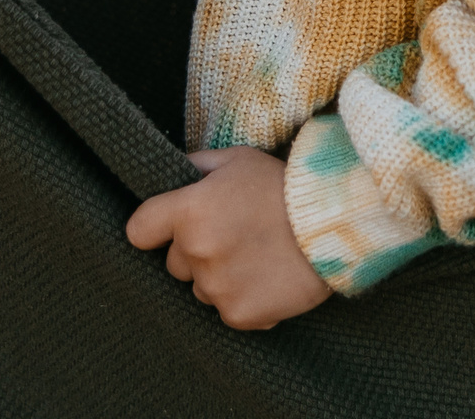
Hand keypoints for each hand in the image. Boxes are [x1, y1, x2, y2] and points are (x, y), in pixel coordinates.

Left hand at [126, 148, 333, 329]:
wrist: (335, 221)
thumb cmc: (284, 185)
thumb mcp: (238, 159)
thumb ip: (198, 166)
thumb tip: (173, 174)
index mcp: (189, 211)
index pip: (139, 231)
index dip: (153, 228)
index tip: (167, 227)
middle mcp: (197, 252)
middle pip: (174, 263)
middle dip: (195, 251)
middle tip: (233, 234)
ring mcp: (217, 287)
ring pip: (201, 289)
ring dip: (219, 276)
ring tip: (256, 255)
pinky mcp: (240, 315)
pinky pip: (227, 311)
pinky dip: (243, 298)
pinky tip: (267, 276)